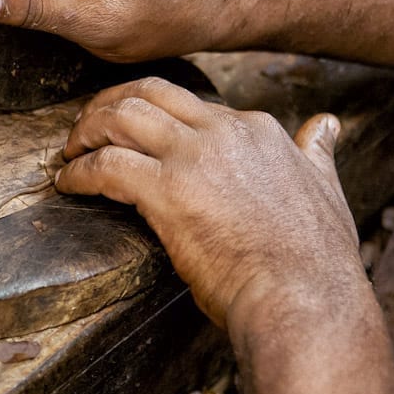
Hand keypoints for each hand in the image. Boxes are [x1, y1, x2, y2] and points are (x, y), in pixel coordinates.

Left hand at [55, 77, 362, 327]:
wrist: (303, 300)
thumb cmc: (313, 262)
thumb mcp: (326, 189)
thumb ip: (315, 154)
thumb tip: (325, 127)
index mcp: (256, 130)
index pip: (189, 104)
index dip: (152, 115)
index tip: (132, 133)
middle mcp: (224, 132)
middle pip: (148, 93)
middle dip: (108, 104)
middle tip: (84, 128)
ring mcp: (194, 158)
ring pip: (121, 117)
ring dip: (86, 130)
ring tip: (69, 151)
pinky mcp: (166, 191)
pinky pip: (105, 166)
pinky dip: (78, 172)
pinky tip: (67, 185)